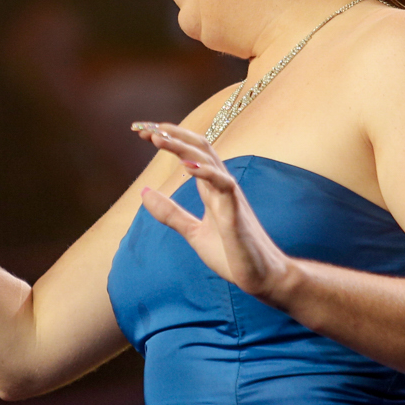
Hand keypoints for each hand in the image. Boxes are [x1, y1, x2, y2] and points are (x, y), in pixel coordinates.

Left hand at [132, 122, 299, 306]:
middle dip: (172, 134)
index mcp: (212, 188)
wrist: (261, 277)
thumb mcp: (193, 232)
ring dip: (182, 147)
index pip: (190, 153)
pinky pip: (224, 185)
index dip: (168, 139)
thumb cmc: (232, 253)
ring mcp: (231, 197)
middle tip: (145, 128)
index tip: (143, 132)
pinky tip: (187, 167)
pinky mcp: (236, 213)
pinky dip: (206, 173)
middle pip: (200, 147)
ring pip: (209, 160)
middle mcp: (222, 185)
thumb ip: (170, 213)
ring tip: (158, 138)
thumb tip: (144, 193)